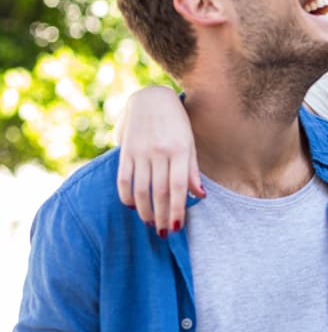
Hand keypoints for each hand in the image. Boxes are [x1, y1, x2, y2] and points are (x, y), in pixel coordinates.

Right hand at [116, 86, 202, 235]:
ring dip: (145, 211)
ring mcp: (141, 152)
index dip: (177, 209)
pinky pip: (123, 179)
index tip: (177, 227)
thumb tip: (200, 196)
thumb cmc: (177, 124)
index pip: (179, 187)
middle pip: (160, 192)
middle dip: (161, 216)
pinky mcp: (126, 151)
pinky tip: (132, 207)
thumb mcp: (190, 143)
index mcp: (180, 150)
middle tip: (163, 233)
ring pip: (141, 189)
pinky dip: (127, 196)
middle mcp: (160, 152)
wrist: (151, 98)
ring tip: (150, 223)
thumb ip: (193, 170)